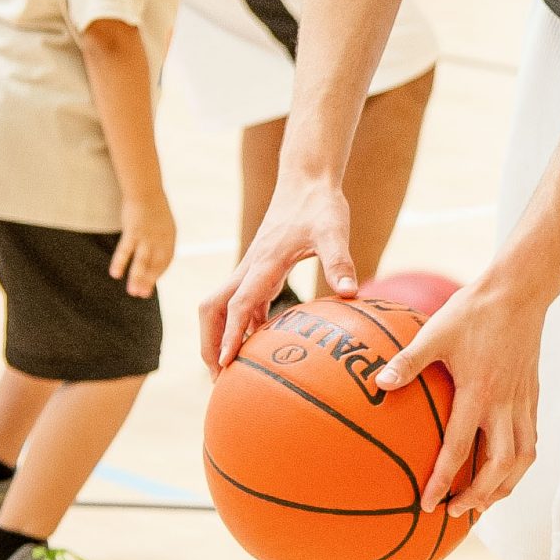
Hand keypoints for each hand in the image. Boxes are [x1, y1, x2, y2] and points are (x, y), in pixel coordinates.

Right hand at [110, 194, 175, 298]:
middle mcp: (161, 240)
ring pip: (142, 261)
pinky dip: (120, 262)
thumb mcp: (162, 223)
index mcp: (169, 238)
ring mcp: (147, 236)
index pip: (165, 261)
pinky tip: (115, 274)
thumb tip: (155, 250)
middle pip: (155, 264)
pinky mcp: (133, 231)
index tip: (150, 285)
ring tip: (132, 292)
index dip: (157, 274)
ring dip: (138, 278)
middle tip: (141, 295)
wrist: (145, 189)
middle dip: (148, 281)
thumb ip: (160, 238)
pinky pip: (125, 250)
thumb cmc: (152, 206)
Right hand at [202, 175, 354, 366]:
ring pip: (221, 307)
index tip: (226, 363)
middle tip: (219, 377)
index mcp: (263, 264)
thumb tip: (350, 291)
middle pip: (211, 309)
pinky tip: (257, 346)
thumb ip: (339, 261)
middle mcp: (249, 269)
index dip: (230, 335)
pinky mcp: (261, 270)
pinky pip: (243, 304)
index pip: (236, 305)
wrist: (308, 181)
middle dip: (208, 342)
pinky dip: (242, 326)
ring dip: (220, 337)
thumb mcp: (334, 231)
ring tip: (232, 372)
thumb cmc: (320, 205)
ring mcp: (252, 270)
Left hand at [372, 269, 543, 513]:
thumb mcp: (435, 333)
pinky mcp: (532, 395)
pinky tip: (503, 467)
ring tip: (486, 501)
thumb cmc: (473, 311)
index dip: (444, 481)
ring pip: (523, 458)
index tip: (429, 504)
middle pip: (500, 466)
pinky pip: (530, 440)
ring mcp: (522, 402)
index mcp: (479, 393)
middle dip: (480, 495)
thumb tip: (379, 384)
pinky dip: (518, 462)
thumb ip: (408, 361)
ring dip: (505, 485)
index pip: (460, 449)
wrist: (520, 292)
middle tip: (457, 513)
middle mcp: (505, 404)